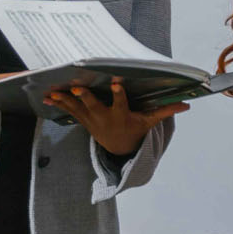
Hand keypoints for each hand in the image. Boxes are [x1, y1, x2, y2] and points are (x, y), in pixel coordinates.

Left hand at [44, 79, 186, 155]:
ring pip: (77, 109)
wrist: (119, 150)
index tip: (115, 83)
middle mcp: (105, 118)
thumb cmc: (135, 130)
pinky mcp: (83, 121)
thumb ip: (165, 112)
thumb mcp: (149, 123)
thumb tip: (187, 105)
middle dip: (85, 98)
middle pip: (94, 106)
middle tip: (76, 88)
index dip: (118, 94)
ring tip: (52, 92)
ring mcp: (92, 121)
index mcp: (121, 115)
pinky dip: (58, 105)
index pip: (121, 103)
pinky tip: (46, 97)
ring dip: (64, 101)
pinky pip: (69, 111)